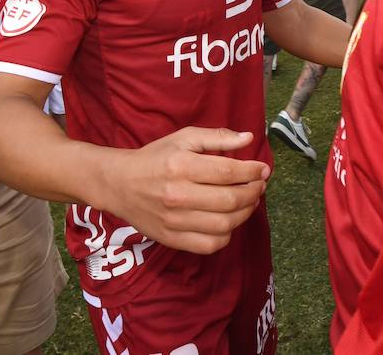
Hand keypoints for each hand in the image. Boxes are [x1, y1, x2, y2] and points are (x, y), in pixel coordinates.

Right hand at [104, 127, 268, 254]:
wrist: (119, 185)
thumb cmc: (155, 158)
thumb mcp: (183, 138)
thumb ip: (216, 137)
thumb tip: (249, 139)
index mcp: (182, 166)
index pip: (228, 172)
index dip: (252, 172)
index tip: (263, 170)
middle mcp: (179, 194)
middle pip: (230, 200)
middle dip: (253, 192)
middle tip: (259, 186)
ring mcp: (175, 220)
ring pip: (224, 225)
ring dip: (245, 214)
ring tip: (248, 202)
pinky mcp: (172, 239)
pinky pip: (210, 245)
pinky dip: (227, 234)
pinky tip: (229, 221)